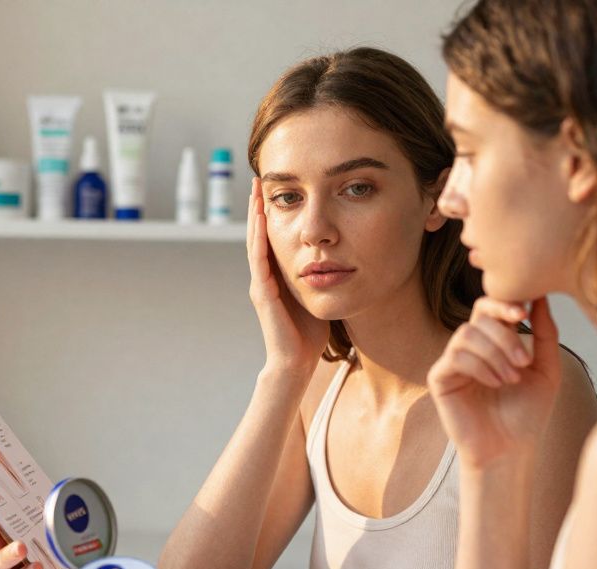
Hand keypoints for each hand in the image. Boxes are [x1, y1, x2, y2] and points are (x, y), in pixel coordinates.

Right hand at [247, 178, 329, 372]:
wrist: (295, 363)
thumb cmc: (309, 334)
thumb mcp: (318, 295)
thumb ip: (321, 275)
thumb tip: (340, 256)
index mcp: (277, 276)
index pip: (272, 236)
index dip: (272, 212)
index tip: (278, 186)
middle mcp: (264, 277)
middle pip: (259, 233)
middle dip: (260, 205)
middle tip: (260, 176)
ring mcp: (261, 284)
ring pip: (255, 242)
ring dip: (255, 215)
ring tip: (257, 190)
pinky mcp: (263, 294)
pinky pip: (260, 260)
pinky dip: (259, 238)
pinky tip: (262, 219)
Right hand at [427, 296, 562, 467]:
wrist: (509, 450)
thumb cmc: (528, 414)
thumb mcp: (546, 370)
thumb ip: (545, 335)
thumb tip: (541, 298)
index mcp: (494, 341)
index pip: (490, 306)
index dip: (504, 302)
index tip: (524, 312)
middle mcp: (470, 347)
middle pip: (479, 315)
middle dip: (505, 334)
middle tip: (524, 361)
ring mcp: (452, 361)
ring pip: (467, 334)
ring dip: (495, 354)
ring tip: (511, 378)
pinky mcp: (439, 378)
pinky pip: (456, 357)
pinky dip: (480, 367)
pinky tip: (496, 384)